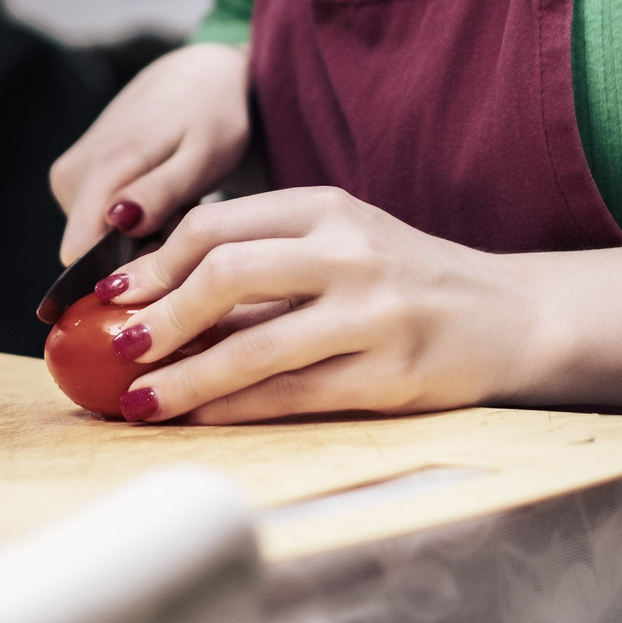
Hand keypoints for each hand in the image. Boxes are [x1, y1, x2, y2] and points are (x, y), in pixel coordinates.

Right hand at [50, 42, 252, 263]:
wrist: (196, 74)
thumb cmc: (211, 115)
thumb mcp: (203, 155)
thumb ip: (160, 191)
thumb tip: (116, 222)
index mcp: (103, 167)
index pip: (79, 254)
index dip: (122, 273)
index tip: (168, 259)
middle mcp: (72, 173)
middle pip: (89, 252)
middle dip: (136, 253)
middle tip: (183, 222)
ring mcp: (69, 173)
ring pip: (93, 239)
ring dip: (137, 236)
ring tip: (175, 204)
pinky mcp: (73, 176)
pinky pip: (94, 221)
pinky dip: (130, 221)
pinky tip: (159, 197)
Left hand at [87, 187, 542, 423]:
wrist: (511, 315)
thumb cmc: (407, 278)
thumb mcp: (342, 243)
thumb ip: (266, 262)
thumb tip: (157, 301)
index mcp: (326, 207)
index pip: (217, 224)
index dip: (154, 263)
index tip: (110, 294)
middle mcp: (349, 252)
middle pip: (227, 273)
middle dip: (159, 317)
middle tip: (117, 346)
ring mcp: (374, 313)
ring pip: (255, 347)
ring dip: (185, 376)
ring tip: (139, 399)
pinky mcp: (391, 375)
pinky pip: (293, 395)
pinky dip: (235, 408)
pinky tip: (198, 415)